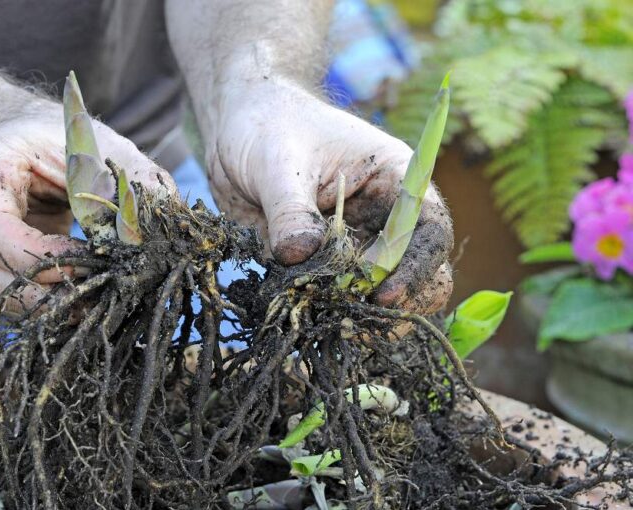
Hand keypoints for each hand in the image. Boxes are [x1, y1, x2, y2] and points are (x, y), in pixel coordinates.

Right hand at [0, 107, 172, 310]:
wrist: (21, 142)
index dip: (42, 258)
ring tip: (95, 302)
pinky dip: (40, 307)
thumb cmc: (57, 138)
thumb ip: (131, 175)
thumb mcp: (96, 144)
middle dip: (48, 295)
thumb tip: (166, 215)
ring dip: (46, 308)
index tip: (91, 259)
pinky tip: (79, 300)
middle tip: (101, 294)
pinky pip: (4, 299)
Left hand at [207, 79, 453, 312]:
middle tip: (362, 321)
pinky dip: (329, 314)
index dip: (417, 265)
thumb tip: (301, 254)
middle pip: (421, 271)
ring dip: (364, 314)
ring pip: (382, 293)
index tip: (385, 295)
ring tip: (334, 323)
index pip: (429, 228)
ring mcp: (356, 244)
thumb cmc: (268, 126)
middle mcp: (384, 217)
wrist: (237, 130)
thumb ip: (290, 209)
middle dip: (400, 301)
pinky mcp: (323, 265)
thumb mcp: (277, 161)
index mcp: (394, 179)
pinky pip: (337, 299)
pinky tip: (310, 316)